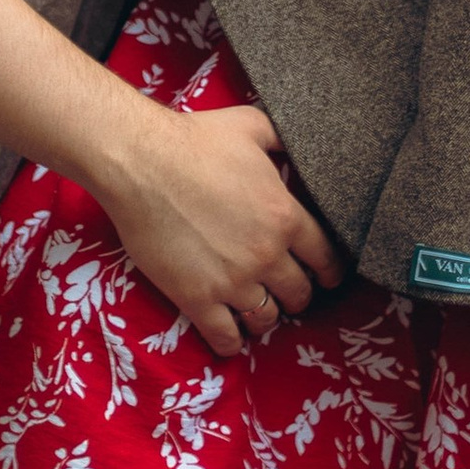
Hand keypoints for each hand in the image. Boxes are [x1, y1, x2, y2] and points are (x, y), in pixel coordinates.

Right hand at [85, 98, 345, 357]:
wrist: (140, 162)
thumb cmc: (194, 139)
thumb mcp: (252, 126)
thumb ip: (283, 139)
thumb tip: (300, 141)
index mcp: (285, 216)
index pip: (326, 258)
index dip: (329, 270)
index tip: (325, 276)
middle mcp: (266, 255)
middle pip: (299, 294)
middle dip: (298, 294)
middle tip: (287, 290)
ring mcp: (232, 281)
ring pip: (266, 319)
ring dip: (266, 317)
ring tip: (258, 310)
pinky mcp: (197, 297)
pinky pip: (225, 337)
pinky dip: (232, 342)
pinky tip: (231, 337)